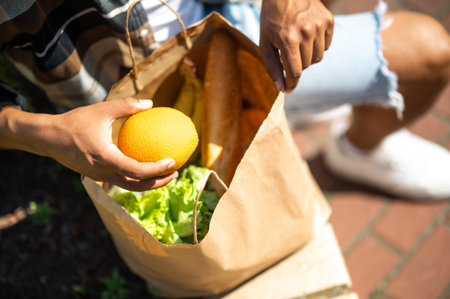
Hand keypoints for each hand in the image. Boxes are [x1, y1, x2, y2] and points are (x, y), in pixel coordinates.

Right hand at [47, 98, 177, 190]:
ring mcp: (99, 177)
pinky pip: (121, 180)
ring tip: (165, 173)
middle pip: (136, 186)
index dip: (157, 170)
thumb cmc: (74, 122)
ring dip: (149, 183)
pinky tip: (145, 165)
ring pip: (129, 186)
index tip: (172, 162)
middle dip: (159, 183)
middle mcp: (103, 172)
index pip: (136, 171)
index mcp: (105, 158)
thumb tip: (150, 103)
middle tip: (176, 172)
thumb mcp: (101, 110)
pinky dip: (136, 178)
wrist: (48, 138)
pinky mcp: (97, 176)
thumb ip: (126, 106)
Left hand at [260, 0, 333, 92]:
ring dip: (307, 57)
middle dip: (296, 65)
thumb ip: (272, 67)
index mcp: (288, 39)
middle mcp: (306, 32)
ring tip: (297, 44)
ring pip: (318, 57)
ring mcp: (319, 25)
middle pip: (306, 66)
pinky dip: (317, 46)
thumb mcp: (265, 42)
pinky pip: (326, 45)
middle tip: (288, 54)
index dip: (291, 84)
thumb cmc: (271, 19)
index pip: (295, 72)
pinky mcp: (328, 20)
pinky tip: (307, 35)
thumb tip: (281, 89)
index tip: (288, 89)